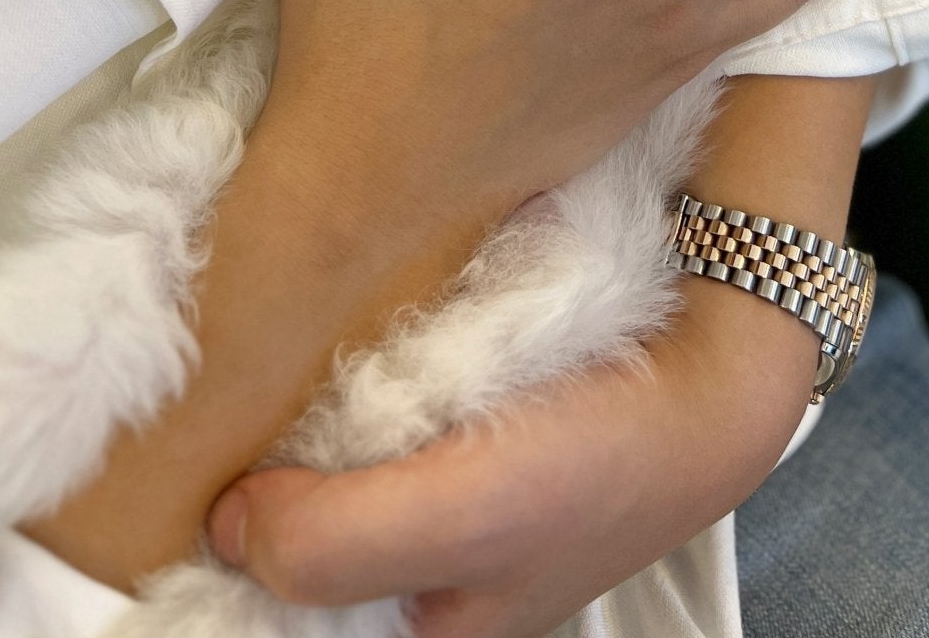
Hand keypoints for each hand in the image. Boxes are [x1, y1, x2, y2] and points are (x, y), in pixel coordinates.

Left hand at [208, 71, 882, 632]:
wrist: (717, 355)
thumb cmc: (613, 459)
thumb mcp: (462, 520)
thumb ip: (337, 544)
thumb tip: (232, 524)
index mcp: (427, 624)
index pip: (294, 607)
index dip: (246, 548)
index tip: (211, 477)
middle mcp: (433, 558)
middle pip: (311, 524)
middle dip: (276, 466)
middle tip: (249, 394)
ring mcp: (452, 474)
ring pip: (341, 448)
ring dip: (315, 403)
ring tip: (290, 348)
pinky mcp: (469, 399)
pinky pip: (385, 387)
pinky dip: (363, 354)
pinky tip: (351, 322)